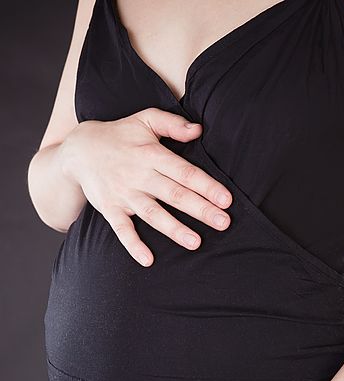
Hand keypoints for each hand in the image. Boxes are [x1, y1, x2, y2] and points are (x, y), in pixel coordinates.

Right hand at [59, 107, 231, 265]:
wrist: (78, 150)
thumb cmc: (119, 135)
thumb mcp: (145, 119)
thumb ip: (172, 123)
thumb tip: (199, 130)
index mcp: (152, 154)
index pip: (184, 172)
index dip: (206, 186)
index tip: (226, 199)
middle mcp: (139, 175)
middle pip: (174, 194)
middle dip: (200, 209)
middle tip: (223, 223)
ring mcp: (124, 194)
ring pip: (153, 214)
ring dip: (174, 229)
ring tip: (196, 243)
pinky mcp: (110, 209)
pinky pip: (122, 230)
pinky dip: (133, 245)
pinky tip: (148, 260)